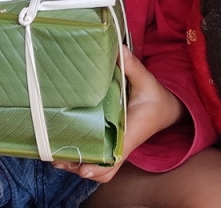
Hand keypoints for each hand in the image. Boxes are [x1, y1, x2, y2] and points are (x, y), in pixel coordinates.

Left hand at [53, 48, 180, 183]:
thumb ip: (132, 67)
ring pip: (97, 166)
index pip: (115, 158)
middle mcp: (122, 144)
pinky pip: (96, 157)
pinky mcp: (111, 141)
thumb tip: (120, 50)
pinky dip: (81, 157)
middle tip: (57, 159)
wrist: (166, 109)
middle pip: (102, 169)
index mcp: (131, 134)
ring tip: (54, 157)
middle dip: (80, 167)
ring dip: (76, 165)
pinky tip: (62, 149)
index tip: (82, 168)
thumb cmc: (156, 97)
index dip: (98, 165)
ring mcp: (115, 145)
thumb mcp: (146, 80)